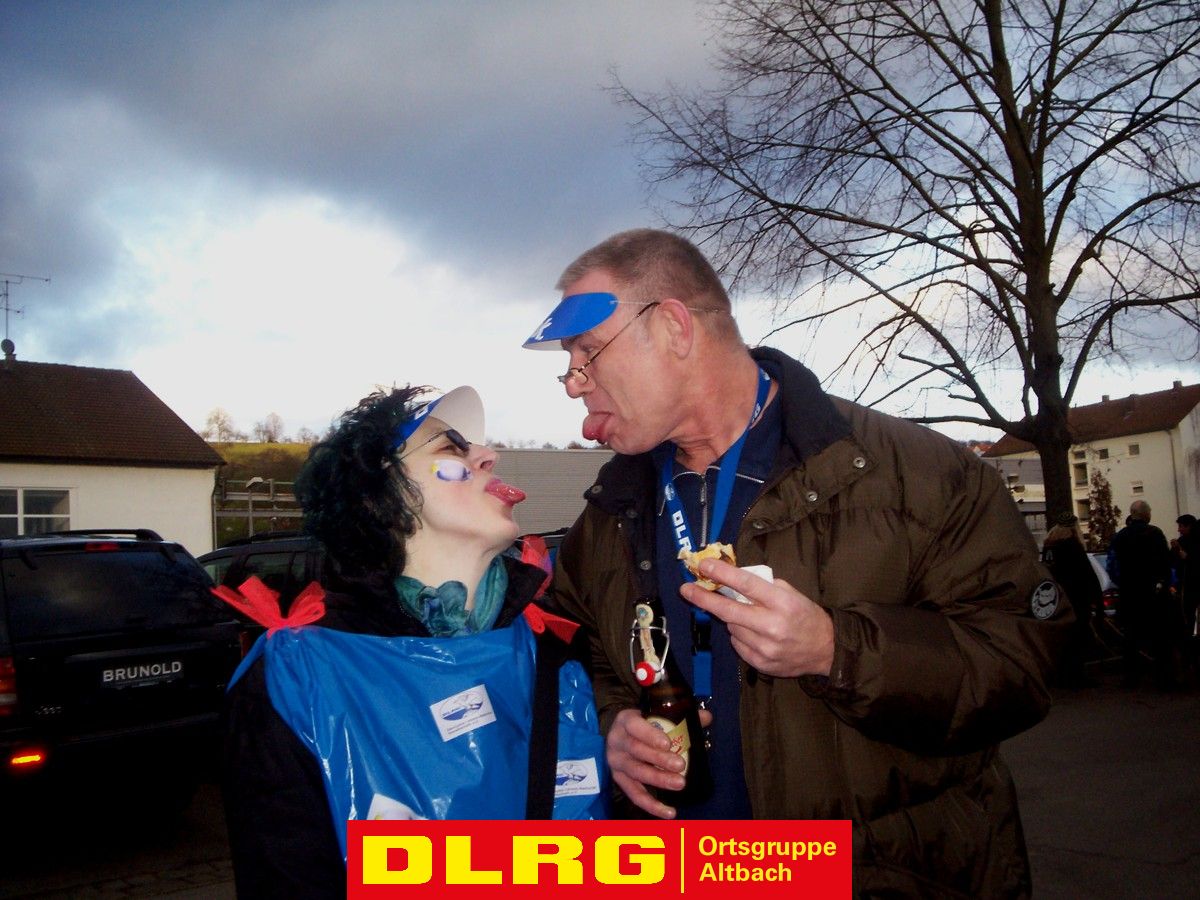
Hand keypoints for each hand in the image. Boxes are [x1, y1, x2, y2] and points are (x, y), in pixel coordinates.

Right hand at [606, 707, 712, 818]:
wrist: (620, 734)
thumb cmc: (642, 724)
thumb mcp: (655, 716)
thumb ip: (680, 715)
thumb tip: (706, 716)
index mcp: (625, 720)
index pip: (635, 726)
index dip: (650, 735)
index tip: (668, 743)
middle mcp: (617, 741)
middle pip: (637, 751)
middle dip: (659, 759)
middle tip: (681, 765)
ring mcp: (616, 762)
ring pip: (637, 773)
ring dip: (659, 780)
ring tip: (680, 784)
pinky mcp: (619, 780)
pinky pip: (634, 795)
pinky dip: (651, 805)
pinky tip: (669, 812)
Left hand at [680, 559, 834, 677]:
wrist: (826, 650)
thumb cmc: (805, 616)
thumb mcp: (791, 593)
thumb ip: (764, 586)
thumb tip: (731, 578)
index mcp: (782, 603)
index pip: (746, 584)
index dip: (722, 574)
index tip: (703, 565)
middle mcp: (772, 626)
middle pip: (728, 610)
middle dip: (703, 598)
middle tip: (686, 589)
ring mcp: (765, 647)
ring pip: (731, 627)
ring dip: (732, 619)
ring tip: (748, 616)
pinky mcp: (760, 663)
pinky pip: (737, 644)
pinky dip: (740, 635)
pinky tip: (753, 633)